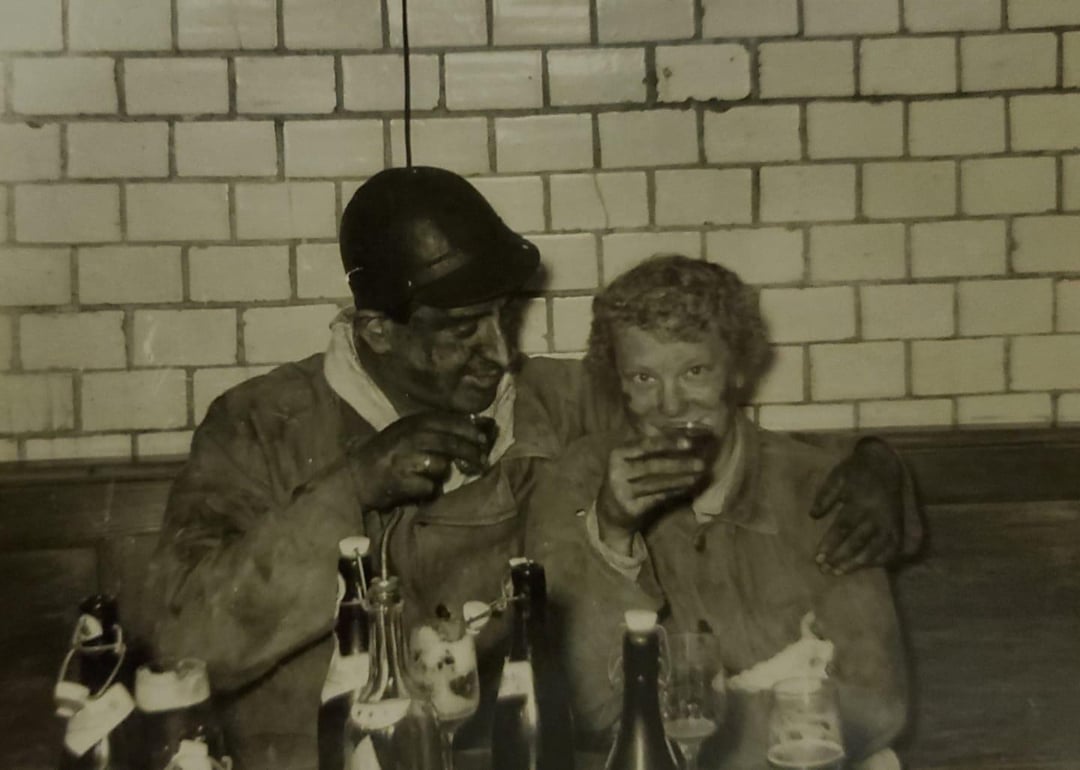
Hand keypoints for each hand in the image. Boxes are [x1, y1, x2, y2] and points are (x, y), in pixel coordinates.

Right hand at [347, 412, 489, 509]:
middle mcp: (408, 436)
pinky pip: (429, 488)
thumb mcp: (414, 433)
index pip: (450, 421)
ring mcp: (403, 459)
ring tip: (430, 476)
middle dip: (470, 454)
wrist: (355, 476)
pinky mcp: (399, 481)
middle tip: (481, 463)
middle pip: (450, 443)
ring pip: (440, 466)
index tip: (486, 441)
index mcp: (413, 422)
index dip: (471, 430)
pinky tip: (418, 488)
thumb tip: (486, 424)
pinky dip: (429, 491)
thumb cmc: (390, 454)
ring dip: (442, 474)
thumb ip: (445, 429)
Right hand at [596, 436, 707, 554]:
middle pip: (651, 466)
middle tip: (701, 463)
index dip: (667, 443)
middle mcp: (617, 472)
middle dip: (679, 464)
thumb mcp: (629, 460)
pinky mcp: (631, 507)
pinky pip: (657, 498)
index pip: (644, 445)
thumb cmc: (625, 478)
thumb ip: (648, 447)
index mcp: (617, 454)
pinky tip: (688, 488)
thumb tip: (680, 436)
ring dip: (680, 479)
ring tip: (698, 475)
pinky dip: (674, 492)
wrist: (609, 511)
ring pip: (656, 483)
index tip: (688, 443)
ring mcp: (622, 491)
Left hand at [810, 438, 904, 574]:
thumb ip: (825, 496)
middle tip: (824, 569)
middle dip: (840, 558)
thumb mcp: (837, 477)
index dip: (830, 544)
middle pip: (858, 542)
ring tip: (839, 572)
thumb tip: (813, 515)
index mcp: (861, 502)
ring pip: (874, 549)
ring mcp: (890, 523)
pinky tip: (865, 567)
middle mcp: (877, 516)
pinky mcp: (897, 527)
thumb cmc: (856, 471)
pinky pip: (891, 549)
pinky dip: (879, 560)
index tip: (817, 557)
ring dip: (856, 563)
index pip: (843, 528)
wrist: (885, 464)